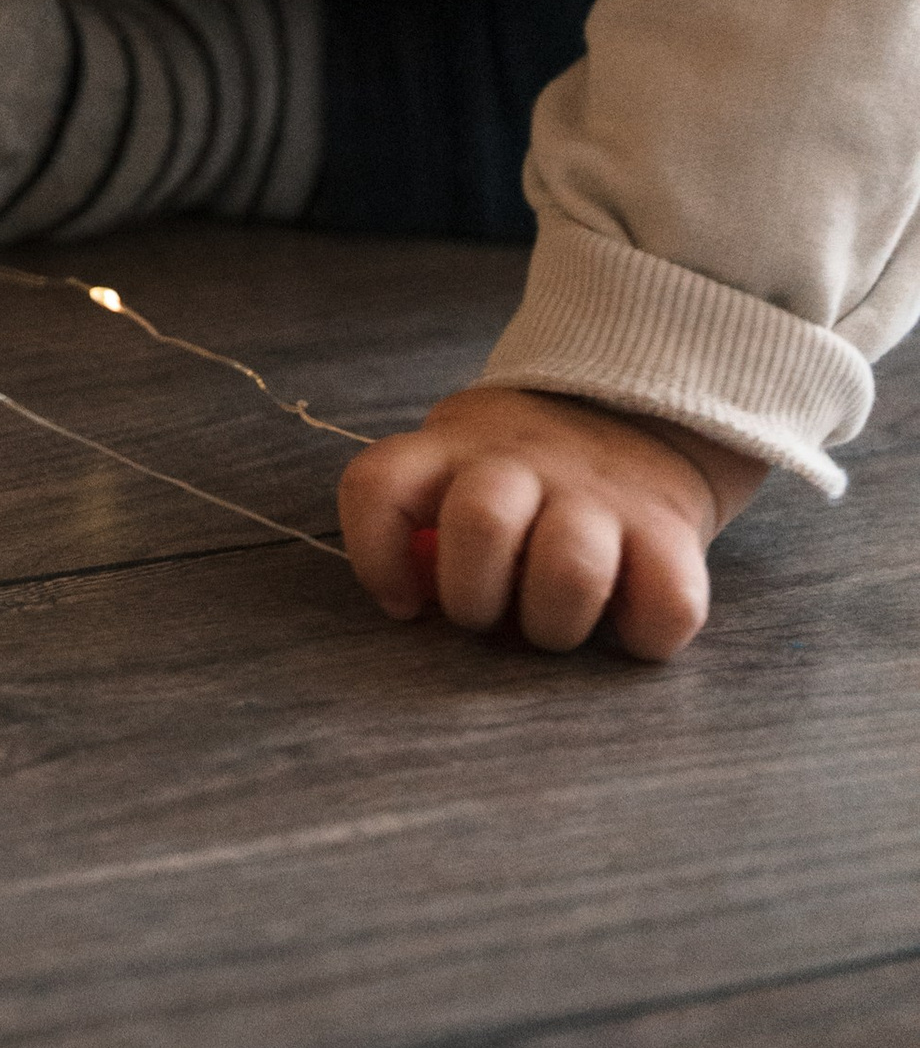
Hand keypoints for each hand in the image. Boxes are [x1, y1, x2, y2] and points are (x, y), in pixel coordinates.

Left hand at [339, 381, 765, 659]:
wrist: (638, 410)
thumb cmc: (525, 475)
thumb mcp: (459, 466)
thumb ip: (427, 525)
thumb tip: (415, 603)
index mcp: (454, 449)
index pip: (380, 484)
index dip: (376, 553)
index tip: (402, 602)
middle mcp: (523, 464)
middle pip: (480, 524)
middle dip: (474, 598)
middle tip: (490, 615)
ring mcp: (600, 496)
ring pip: (570, 569)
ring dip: (554, 622)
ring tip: (554, 622)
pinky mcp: (672, 534)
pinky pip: (665, 607)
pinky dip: (645, 636)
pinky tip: (628, 626)